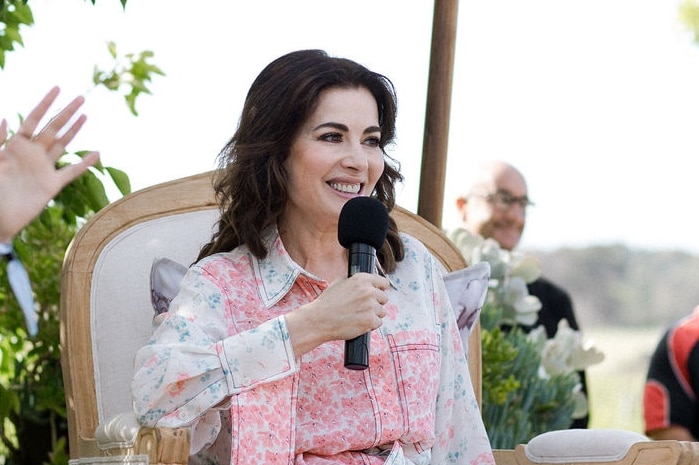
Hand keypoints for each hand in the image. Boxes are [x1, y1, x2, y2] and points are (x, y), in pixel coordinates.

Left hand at [0, 87, 98, 242]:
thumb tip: (7, 117)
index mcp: (15, 145)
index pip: (33, 119)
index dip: (45, 103)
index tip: (57, 88)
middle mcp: (32, 154)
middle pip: (53, 128)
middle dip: (66, 112)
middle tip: (81, 97)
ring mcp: (43, 168)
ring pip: (63, 144)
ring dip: (74, 130)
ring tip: (86, 115)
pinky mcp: (52, 185)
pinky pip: (72, 171)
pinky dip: (85, 163)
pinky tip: (97, 153)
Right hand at [285, 273, 389, 356]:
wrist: (319, 320)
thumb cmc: (327, 303)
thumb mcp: (338, 283)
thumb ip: (354, 280)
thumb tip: (364, 281)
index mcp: (361, 279)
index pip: (384, 282)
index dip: (380, 289)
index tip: (378, 293)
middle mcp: (368, 291)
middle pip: (384, 298)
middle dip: (376, 303)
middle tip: (364, 308)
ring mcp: (371, 306)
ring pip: (382, 312)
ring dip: (373, 315)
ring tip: (359, 316)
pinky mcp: (370, 320)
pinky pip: (378, 323)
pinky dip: (370, 325)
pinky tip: (359, 323)